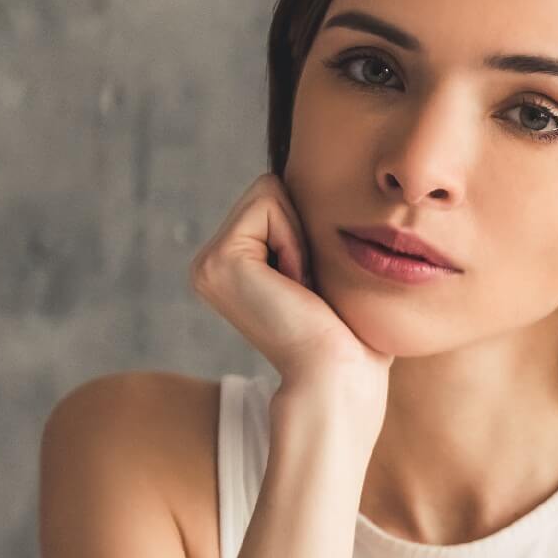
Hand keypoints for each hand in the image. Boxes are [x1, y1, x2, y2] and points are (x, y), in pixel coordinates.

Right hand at [190, 172, 393, 408]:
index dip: (309, 230)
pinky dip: (296, 241)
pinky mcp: (219, 260)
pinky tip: (296, 286)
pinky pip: (270, 204)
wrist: (339, 373)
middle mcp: (210, 263)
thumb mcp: (324, 271)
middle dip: (304, 229)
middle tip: (309, 286)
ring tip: (302, 288)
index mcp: (231, 266)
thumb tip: (319, 183)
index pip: (274, 198)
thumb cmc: (349, 332)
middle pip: (271, 188)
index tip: (313, 284)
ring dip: (302, 237)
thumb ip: (309, 232)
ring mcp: (207, 262)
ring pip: (270, 190)